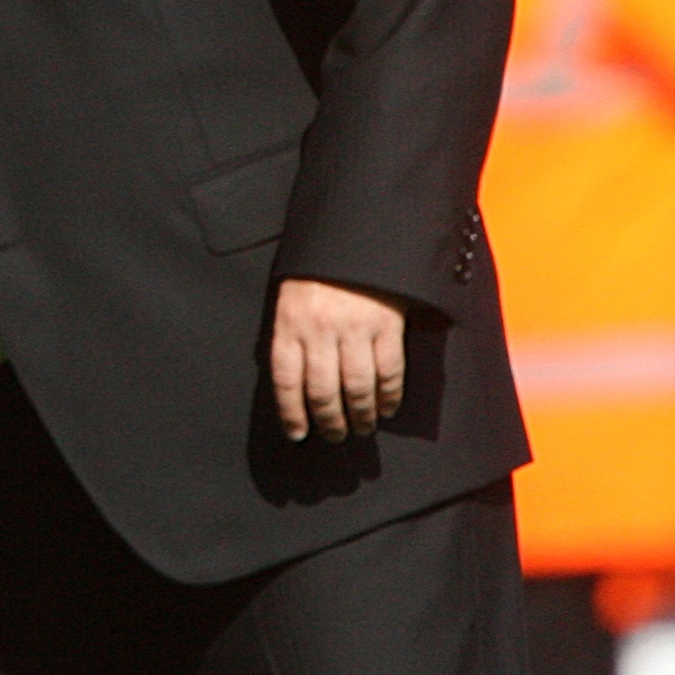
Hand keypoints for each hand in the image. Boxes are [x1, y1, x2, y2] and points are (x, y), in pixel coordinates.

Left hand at [270, 278, 408, 442]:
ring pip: (357, 388)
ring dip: (360, 415)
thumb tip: (292, 385)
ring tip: (360, 428)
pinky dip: (388, 396)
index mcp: (290, 322)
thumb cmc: (317, 272)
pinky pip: (388, 371)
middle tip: (334, 436)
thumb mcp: (289, 298)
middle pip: (323, 391)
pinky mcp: (387, 325)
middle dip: (329, 421)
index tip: (297, 433)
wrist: (355, 237)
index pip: (286, 380)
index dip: (291, 412)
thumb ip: (291, 336)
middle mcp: (320, 329)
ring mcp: (355, 328)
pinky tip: (385, 408)